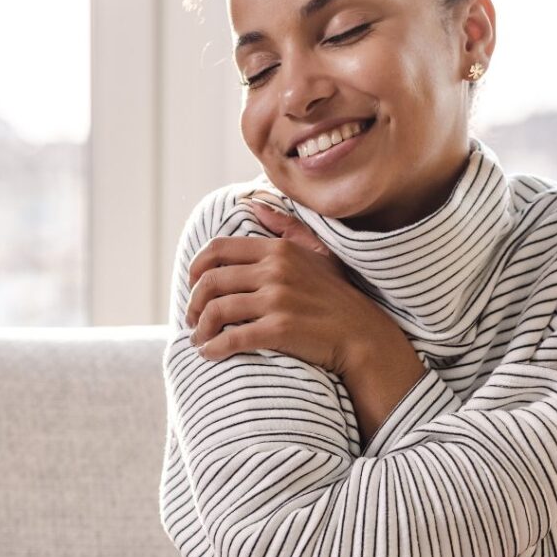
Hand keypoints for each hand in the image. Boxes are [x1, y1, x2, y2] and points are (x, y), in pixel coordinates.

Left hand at [185, 199, 400, 374]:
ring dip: (200, 328)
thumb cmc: (338, 297)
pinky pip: (232, 338)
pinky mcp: (280, 329)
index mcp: (278, 250)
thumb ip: (284, 227)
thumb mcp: (316, 252)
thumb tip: (254, 202)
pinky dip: (214, 348)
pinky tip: (210, 354)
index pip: (217, 249)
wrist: (363, 336)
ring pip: (216, 310)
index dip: (196, 269)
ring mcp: (277, 299)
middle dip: (193, 303)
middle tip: (192, 318)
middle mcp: (275, 270)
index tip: (192, 286)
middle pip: (210, 282)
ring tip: (198, 339)